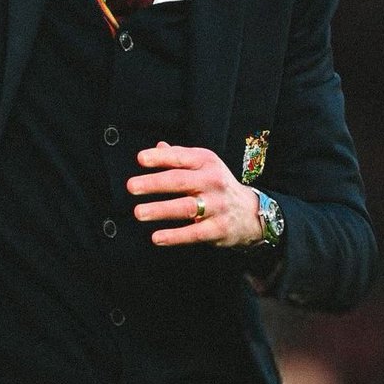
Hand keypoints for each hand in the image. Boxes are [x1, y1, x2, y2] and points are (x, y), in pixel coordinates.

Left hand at [128, 141, 262, 247]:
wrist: (251, 212)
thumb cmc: (216, 185)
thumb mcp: (203, 165)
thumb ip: (179, 156)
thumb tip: (158, 146)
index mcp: (206, 162)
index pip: (181, 157)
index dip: (160, 158)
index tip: (141, 159)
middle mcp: (213, 181)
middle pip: (180, 181)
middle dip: (154, 183)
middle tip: (132, 186)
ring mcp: (217, 206)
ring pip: (186, 207)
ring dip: (161, 210)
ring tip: (139, 212)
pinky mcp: (218, 228)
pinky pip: (194, 233)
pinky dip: (175, 236)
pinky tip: (157, 237)